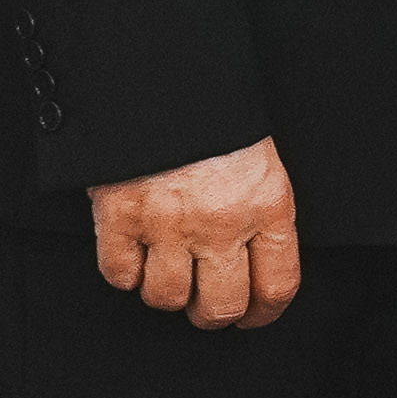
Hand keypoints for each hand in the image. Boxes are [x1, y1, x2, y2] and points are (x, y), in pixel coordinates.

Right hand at [91, 139, 301, 328]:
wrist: (163, 80)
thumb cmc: (216, 120)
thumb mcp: (261, 163)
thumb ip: (261, 214)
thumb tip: (257, 264)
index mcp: (268, 206)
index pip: (277, 286)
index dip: (264, 314)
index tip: (253, 317)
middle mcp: (221, 223)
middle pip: (221, 307)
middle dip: (213, 315)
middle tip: (205, 306)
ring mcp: (167, 224)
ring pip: (165, 298)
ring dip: (166, 292)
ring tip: (168, 270)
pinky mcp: (119, 218)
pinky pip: (119, 275)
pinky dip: (124, 272)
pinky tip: (133, 253)